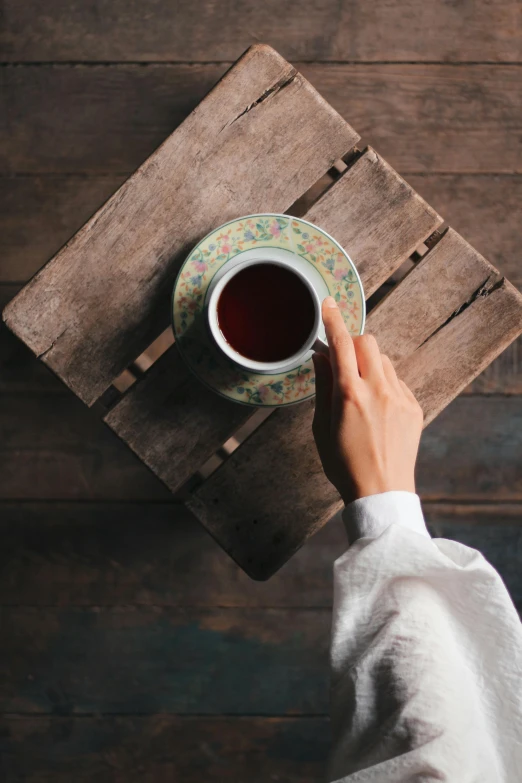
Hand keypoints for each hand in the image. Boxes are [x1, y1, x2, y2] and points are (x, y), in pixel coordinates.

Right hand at [312, 296, 423, 503]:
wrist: (381, 491)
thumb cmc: (344, 464)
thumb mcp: (322, 426)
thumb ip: (322, 387)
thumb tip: (320, 357)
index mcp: (349, 394)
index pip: (340, 344)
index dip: (333, 320)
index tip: (328, 305)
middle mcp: (377, 390)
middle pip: (367, 342)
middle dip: (353, 344)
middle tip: (343, 363)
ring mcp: (400, 398)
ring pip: (384, 361)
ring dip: (369, 365)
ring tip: (360, 395)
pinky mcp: (414, 407)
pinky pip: (397, 381)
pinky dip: (384, 384)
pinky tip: (377, 411)